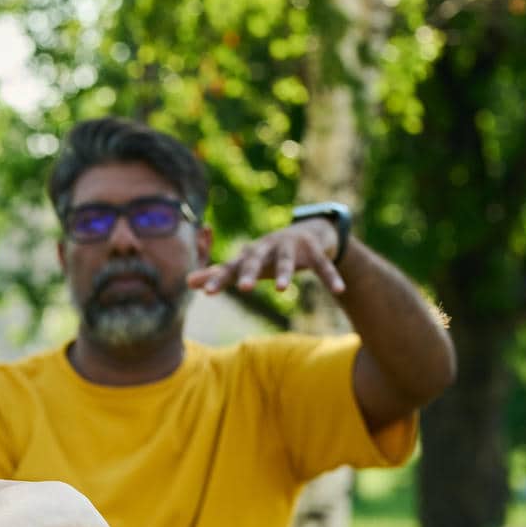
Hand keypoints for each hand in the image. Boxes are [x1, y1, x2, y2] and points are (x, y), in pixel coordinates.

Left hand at [189, 221, 345, 296]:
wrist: (309, 232)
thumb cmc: (268, 254)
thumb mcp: (245, 264)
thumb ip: (218, 274)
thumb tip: (186, 282)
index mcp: (249, 254)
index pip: (230, 268)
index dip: (218, 279)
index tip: (206, 293)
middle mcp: (267, 248)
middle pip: (255, 259)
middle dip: (249, 272)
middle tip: (243, 288)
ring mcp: (291, 247)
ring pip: (286, 260)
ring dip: (284, 273)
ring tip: (282, 290)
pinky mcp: (314, 250)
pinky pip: (322, 265)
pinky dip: (330, 277)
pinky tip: (339, 291)